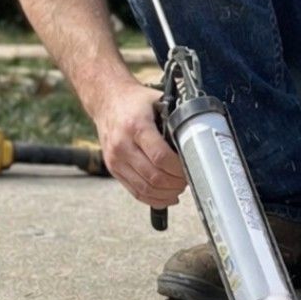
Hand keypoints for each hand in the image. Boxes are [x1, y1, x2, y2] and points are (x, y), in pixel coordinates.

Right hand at [92, 80, 186, 208]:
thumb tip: (194, 136)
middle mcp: (122, 145)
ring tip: (179, 189)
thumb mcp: (156, 100)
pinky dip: (152, 198)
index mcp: (136, 126)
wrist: (106, 101)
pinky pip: (134, 191)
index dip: (178, 169)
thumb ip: (173, 117)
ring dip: (165, 194)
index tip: (190, 168)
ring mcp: (116, 159)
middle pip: (153, 176)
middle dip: (175, 183)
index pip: (160, 157)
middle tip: (187, 180)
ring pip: (144, 188)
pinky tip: (165, 196)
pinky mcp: (113, 168)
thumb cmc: (134, 101)